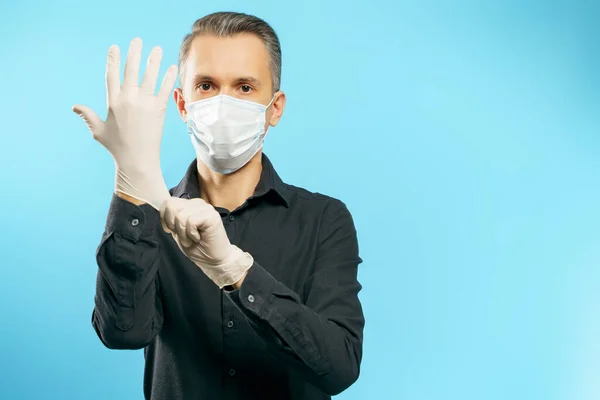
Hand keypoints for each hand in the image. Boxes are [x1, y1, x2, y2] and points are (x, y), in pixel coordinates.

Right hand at [72, 38, 177, 209]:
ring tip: (156, 48)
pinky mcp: (158, 109)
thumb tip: (74, 107)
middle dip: (134, 53)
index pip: (112, 75)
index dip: (113, 60)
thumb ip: (88, 115)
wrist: (136, 160)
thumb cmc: (117, 147)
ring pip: (149, 76)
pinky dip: (168, 77)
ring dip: (153, 60)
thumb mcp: (98, 131)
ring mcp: (144, 103)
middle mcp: (128, 99)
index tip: (115, 47)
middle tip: (137, 40)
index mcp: (112, 102)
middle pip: (131, 69)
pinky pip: (164, 89)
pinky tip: (172, 67)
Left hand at [160, 197, 253, 287]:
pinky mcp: (212, 216)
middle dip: (174, 226)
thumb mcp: (178, 231)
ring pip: (181, 216)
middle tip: (184, 236)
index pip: (168, 202)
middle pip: (172, 207)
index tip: (172, 231)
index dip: (165, 218)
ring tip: (192, 239)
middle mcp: (197, 203)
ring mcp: (206, 208)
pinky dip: (191, 234)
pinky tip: (198, 238)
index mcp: (189, 205)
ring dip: (184, 234)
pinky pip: (191, 221)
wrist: (213, 260)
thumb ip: (171, 218)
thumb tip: (162, 209)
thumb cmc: (197, 247)